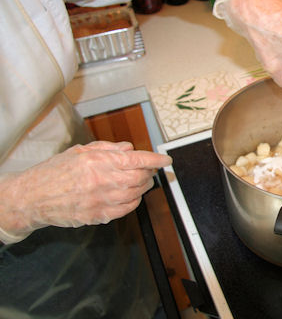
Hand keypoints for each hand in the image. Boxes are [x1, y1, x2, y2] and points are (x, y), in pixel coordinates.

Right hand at [0, 141, 171, 243]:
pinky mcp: (97, 216)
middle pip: (139, 177)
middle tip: (151, 170)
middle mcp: (101, 181)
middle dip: (150, 173)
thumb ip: (107, 148)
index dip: (155, 160)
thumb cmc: (54, 172)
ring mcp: (100, 200)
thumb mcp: (80, 151)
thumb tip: (129, 149)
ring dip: (144, 187)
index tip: (166, 160)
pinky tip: (132, 196)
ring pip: (135, 194)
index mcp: (97, 162)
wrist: (32, 197)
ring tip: (142, 181)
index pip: (136, 160)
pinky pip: (126, 210)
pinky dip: (134, 202)